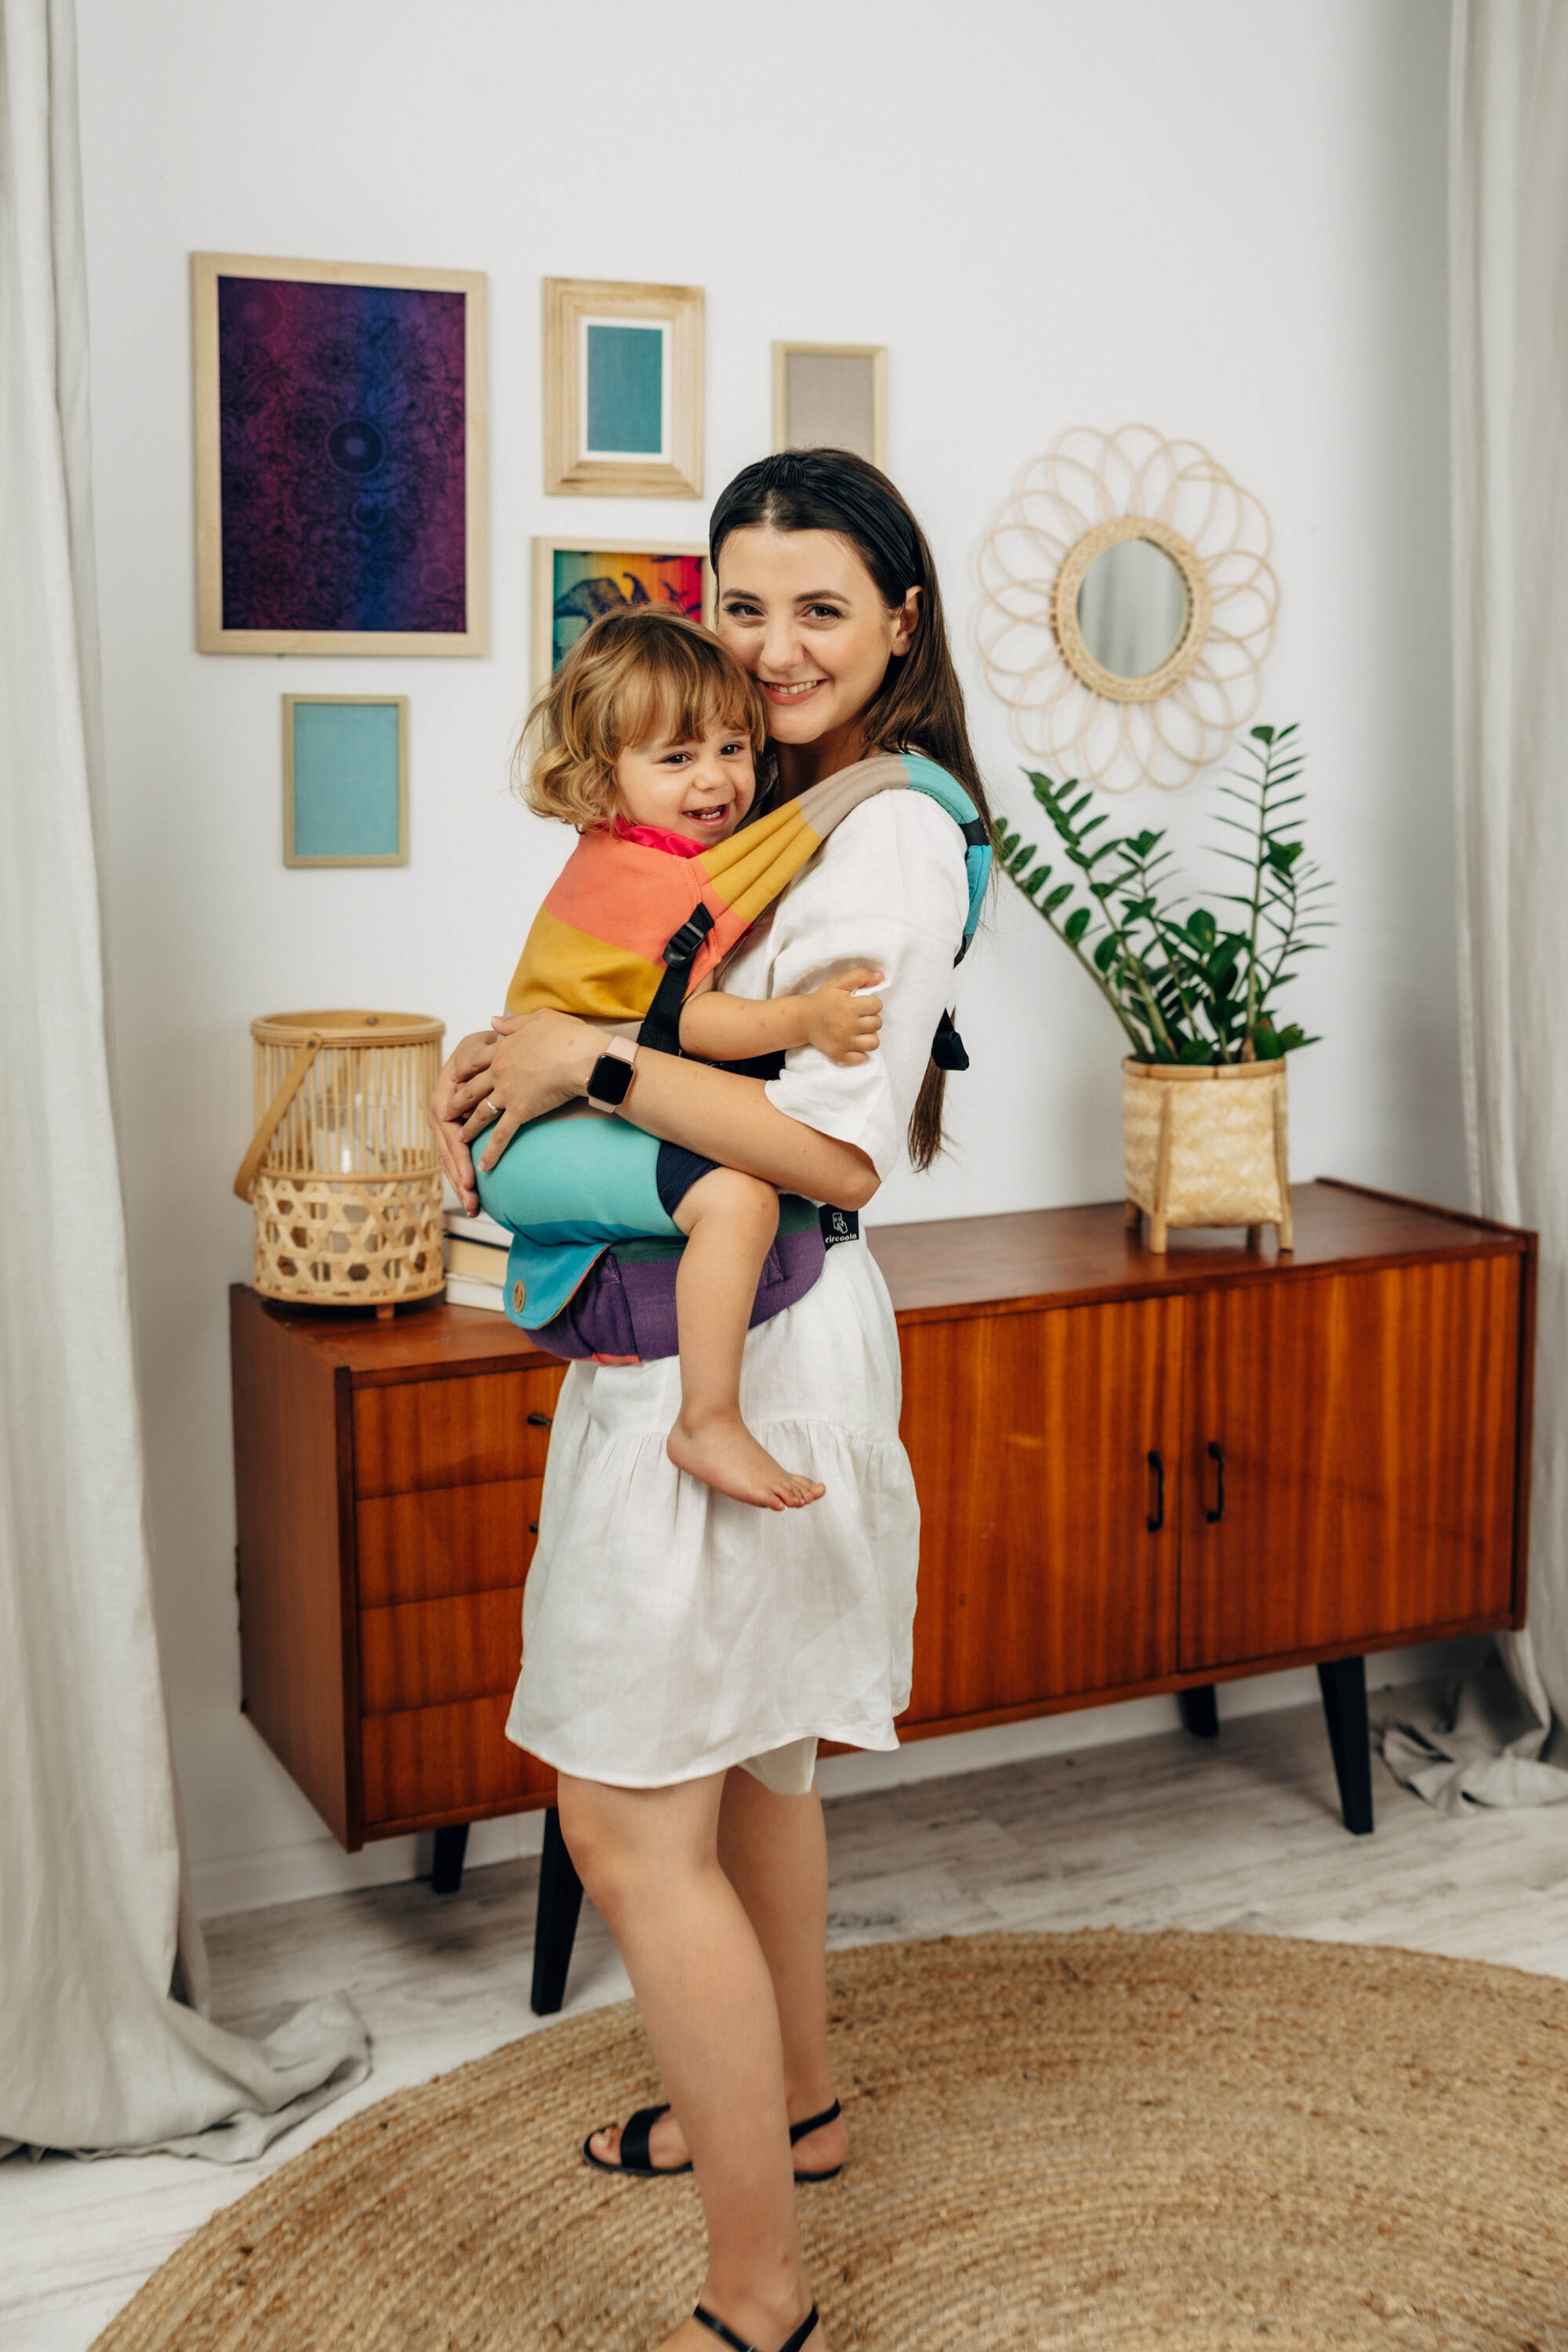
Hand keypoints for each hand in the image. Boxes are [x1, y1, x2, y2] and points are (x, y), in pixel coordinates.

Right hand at [427, 1026, 500, 1214]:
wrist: (480, 1050)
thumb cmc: (480, 1049)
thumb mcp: (475, 1047)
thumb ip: (473, 1057)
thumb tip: (467, 1068)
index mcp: (442, 1098)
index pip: (450, 1134)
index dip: (459, 1158)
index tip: (472, 1178)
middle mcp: (439, 1116)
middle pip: (447, 1154)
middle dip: (459, 1180)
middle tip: (472, 1202)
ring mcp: (443, 1127)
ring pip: (448, 1161)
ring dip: (460, 1186)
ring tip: (473, 1208)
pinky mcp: (451, 1134)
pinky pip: (454, 1159)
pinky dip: (461, 1178)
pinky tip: (472, 1200)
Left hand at [444, 1009, 602, 1180]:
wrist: (582, 1056)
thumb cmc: (567, 1035)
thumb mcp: (538, 1018)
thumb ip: (512, 1023)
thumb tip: (492, 1021)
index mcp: (502, 1050)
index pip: (473, 1061)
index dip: (462, 1071)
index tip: (454, 1078)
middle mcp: (499, 1072)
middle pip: (470, 1089)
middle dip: (456, 1103)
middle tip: (445, 1113)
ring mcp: (508, 1093)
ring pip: (481, 1113)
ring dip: (468, 1128)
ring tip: (459, 1139)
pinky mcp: (521, 1111)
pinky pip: (501, 1135)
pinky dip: (491, 1151)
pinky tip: (484, 1165)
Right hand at [803, 966, 882, 1064]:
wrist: (803, 1019)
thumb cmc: (823, 1000)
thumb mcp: (839, 983)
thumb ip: (860, 975)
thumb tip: (881, 976)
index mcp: (848, 1006)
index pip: (877, 1005)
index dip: (872, 1004)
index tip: (861, 1005)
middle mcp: (847, 1025)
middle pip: (877, 1023)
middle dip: (871, 1019)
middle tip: (858, 1017)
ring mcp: (843, 1042)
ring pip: (873, 1042)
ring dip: (869, 1036)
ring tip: (859, 1031)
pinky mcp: (839, 1055)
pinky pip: (862, 1058)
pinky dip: (860, 1052)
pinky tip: (853, 1043)